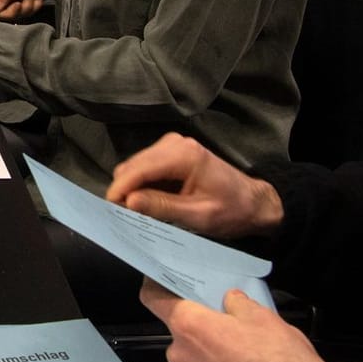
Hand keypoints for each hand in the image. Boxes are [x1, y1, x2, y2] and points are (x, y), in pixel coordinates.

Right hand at [104, 133, 284, 238]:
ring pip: (135, 166)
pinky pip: (144, 167)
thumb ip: (162, 207)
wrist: (253, 203)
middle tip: (124, 217)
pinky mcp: (170, 152)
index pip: (139, 169)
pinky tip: (146, 203)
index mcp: (183, 155)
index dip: (120, 190)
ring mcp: (172, 145)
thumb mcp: (198, 216)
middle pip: (133, 166)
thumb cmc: (231, 211)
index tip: (109, 211)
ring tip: (136, 213)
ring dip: (131, 188)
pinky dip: (141, 185)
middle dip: (124, 190)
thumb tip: (128, 202)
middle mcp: (174, 143)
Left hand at [140, 282, 362, 361]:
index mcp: (189, 326)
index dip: (156, 284)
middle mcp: (181, 354)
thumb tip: (230, 300)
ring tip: (241, 341)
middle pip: (178, 325)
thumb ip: (237, 303)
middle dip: (198, 317)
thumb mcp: (262, 316)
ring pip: (192, 349)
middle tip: (222, 310)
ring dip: (209, 342)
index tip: (161, 276)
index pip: (154, 298)